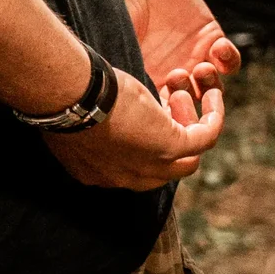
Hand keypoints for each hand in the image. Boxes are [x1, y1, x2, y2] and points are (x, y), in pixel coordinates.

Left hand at [47, 67, 224, 191]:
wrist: (67, 94)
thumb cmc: (61, 95)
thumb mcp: (74, 118)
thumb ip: (86, 126)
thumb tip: (91, 113)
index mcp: (98, 174)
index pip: (130, 170)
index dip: (142, 145)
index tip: (143, 114)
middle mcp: (126, 178)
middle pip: (164, 171)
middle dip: (169, 138)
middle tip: (167, 103)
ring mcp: (151, 166)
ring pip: (188, 160)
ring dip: (191, 127)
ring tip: (181, 95)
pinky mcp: (171, 146)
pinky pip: (205, 137)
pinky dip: (212, 117)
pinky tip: (210, 96)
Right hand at [115, 0, 239, 106]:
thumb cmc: (118, 11)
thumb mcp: (115, 48)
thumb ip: (125, 80)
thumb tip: (130, 116)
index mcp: (147, 84)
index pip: (165, 115)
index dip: (170, 120)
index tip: (166, 111)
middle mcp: (171, 76)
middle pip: (193, 106)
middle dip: (190, 104)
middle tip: (177, 84)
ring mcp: (193, 57)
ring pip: (213, 88)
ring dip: (211, 84)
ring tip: (199, 67)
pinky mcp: (210, 38)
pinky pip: (230, 62)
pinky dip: (228, 61)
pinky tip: (217, 50)